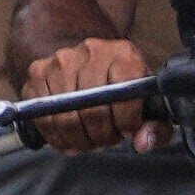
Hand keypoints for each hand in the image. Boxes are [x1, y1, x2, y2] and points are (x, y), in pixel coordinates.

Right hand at [14, 32, 150, 143]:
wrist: (89, 58)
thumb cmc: (122, 86)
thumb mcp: (147, 102)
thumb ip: (156, 126)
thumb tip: (142, 142)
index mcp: (125, 54)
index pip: (124, 96)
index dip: (126, 122)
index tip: (125, 132)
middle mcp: (92, 51)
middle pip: (93, 111)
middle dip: (101, 136)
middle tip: (105, 141)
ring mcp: (61, 60)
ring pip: (67, 118)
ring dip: (79, 139)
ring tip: (88, 140)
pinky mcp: (38, 71)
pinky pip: (43, 117)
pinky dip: (56, 137)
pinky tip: (68, 139)